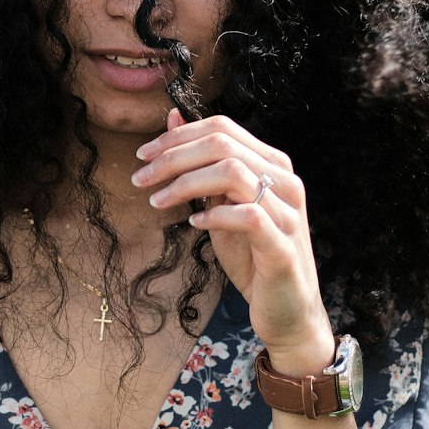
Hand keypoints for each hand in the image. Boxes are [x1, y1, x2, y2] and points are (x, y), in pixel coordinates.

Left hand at [131, 109, 335, 373]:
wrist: (286, 310)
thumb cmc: (252, 257)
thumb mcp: (220, 206)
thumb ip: (201, 166)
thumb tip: (173, 118)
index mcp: (272, 165)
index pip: (223, 129)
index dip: (179, 136)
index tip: (144, 155)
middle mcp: (285, 181)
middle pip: (223, 145)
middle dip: (173, 157)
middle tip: (141, 177)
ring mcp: (288, 213)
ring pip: (233, 173)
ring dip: (186, 183)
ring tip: (158, 201)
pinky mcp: (283, 246)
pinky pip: (248, 216)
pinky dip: (215, 215)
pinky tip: (194, 224)